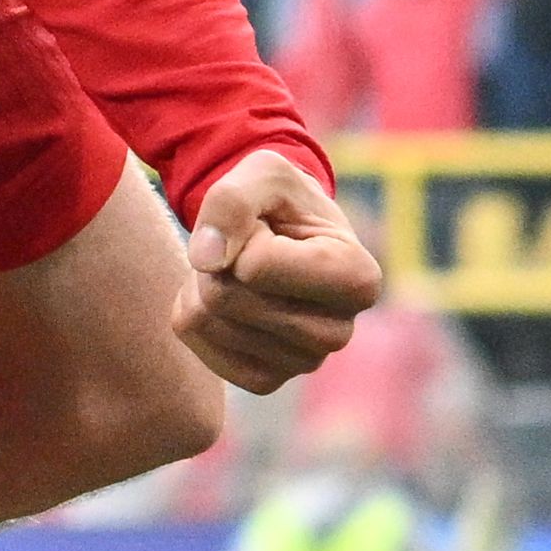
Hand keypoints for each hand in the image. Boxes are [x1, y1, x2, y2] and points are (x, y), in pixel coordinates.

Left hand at [172, 148, 382, 392]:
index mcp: (357, 278)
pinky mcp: (265, 379)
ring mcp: (303, 362)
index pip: (256, 266)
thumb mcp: (262, 172)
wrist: (279, 230)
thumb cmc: (278, 200)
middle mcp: (339, 333)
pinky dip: (193, 305)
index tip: (270, 228)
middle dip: (219, 260)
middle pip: (228, 298)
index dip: (244, 234)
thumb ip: (232, 201)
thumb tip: (206, 260)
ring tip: (239, 266)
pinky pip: (196, 338)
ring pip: (208, 319)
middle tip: (247, 246)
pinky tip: (228, 292)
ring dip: (204, 280)